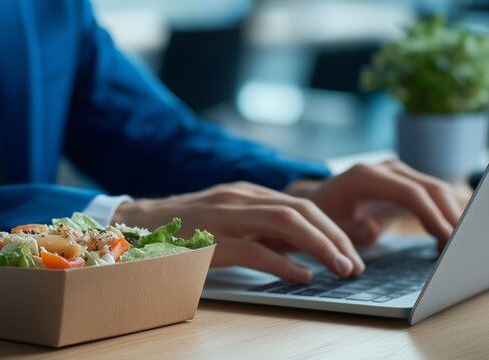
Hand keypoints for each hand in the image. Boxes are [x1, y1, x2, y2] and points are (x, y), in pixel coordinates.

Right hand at [112, 182, 365, 282]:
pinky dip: (283, 263)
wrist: (132, 226)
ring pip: (285, 222)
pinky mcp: (208, 239)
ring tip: (342, 269)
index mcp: (244, 193)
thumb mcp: (223, 218)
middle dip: (335, 236)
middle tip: (356, 264)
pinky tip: (303, 277)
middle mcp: (237, 197)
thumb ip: (256, 227)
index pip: (300, 204)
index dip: (332, 227)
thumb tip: (300, 249)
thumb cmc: (179, 228)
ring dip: (321, 247)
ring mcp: (222, 216)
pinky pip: (254, 249)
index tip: (351, 250)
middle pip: (300, 209)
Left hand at [287, 160, 463, 250]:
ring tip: (454, 246)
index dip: (431, 215)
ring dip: (449, 216)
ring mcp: (396, 173)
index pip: (408, 192)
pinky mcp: (403, 183)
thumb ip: (348, 230)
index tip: (446, 237)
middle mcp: (383, 169)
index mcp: (364, 176)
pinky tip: (444, 238)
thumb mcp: (327, 227)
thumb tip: (372, 230)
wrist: (316, 201)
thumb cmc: (320, 215)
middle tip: (458, 246)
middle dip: (448, 216)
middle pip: (428, 188)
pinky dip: (441, 215)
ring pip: (434, 190)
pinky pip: (429, 196)